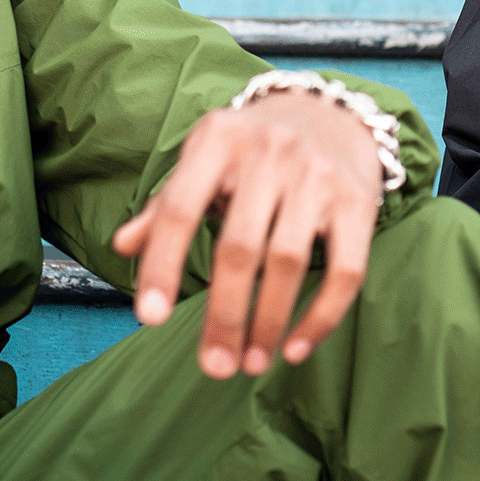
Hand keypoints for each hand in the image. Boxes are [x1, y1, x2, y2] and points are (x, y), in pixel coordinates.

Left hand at [113, 91, 382, 378]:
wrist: (331, 114)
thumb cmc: (251, 150)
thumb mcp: (203, 161)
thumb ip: (165, 206)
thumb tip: (121, 248)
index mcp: (217, 139)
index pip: (179, 209)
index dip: (162, 266)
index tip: (149, 319)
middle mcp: (269, 151)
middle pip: (239, 247)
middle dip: (224, 315)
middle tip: (214, 366)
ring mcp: (317, 175)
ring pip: (289, 262)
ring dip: (268, 322)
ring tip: (250, 364)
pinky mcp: (358, 201)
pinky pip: (345, 271)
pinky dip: (321, 317)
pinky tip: (295, 349)